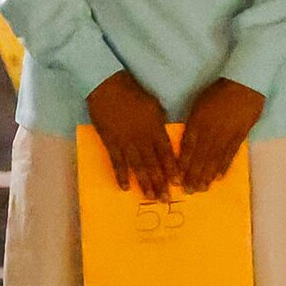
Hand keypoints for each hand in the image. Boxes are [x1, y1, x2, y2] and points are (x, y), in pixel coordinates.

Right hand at [85, 70, 175, 201]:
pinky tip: (125, 187)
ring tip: (150, 197)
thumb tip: (165, 138)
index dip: (172, 169)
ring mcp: (126, 142)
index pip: (166, 153)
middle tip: (165, 198)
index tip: (178, 183)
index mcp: (155, 129)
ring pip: (137, 167)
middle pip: (153, 164)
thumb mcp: (154, 105)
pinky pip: (117, 163)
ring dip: (144, 183)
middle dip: (160, 182)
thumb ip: (160, 124)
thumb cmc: (133, 93)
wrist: (108, 87)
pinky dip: (121, 175)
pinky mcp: (111, 142)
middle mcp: (142, 139)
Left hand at [175, 78, 263, 193]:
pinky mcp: (239, 137)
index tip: (178, 178)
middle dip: (193, 175)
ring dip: (207, 175)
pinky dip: (223, 167)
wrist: (244, 84)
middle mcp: (210, 132)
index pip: (188, 147)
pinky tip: (218, 177)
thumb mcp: (199, 104)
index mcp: (198, 122)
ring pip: (214, 159)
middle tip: (189, 191)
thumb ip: (194, 122)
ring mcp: (226, 135)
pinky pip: (230, 154)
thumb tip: (188, 140)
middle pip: (200, 157)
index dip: (183, 164)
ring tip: (202, 188)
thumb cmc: (218, 91)